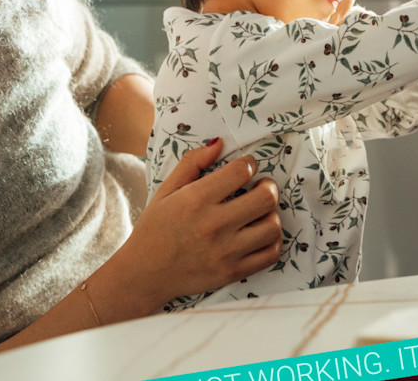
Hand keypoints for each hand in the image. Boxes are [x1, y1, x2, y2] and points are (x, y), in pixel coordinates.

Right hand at [114, 139, 280, 308]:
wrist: (145, 274)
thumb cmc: (155, 229)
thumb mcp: (166, 190)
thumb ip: (192, 163)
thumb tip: (219, 144)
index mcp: (196, 200)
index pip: (241, 171)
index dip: (249, 163)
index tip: (246, 166)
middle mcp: (213, 225)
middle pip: (265, 198)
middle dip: (268, 186)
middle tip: (261, 186)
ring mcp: (225, 252)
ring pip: (272, 226)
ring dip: (271, 214)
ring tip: (261, 212)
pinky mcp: (232, 272)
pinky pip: (271, 254)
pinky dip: (273, 241)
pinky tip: (260, 234)